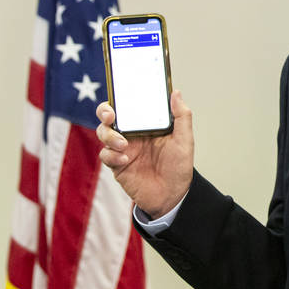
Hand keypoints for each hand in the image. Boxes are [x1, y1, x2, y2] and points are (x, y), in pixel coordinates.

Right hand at [96, 90, 194, 218]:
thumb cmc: (179, 166)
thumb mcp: (184, 140)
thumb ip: (181, 116)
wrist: (172, 196)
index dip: (120, 97)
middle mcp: (132, 133)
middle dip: (104, 112)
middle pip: (109, 116)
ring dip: (110, 136)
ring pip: (104, 133)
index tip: (119, 95)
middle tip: (111, 116)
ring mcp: (123, 148)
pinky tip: (124, 160)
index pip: (129, 105)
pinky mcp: (117, 164)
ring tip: (123, 145)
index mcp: (146, 123)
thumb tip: (175, 92)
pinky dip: (111, 155)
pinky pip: (105, 155)